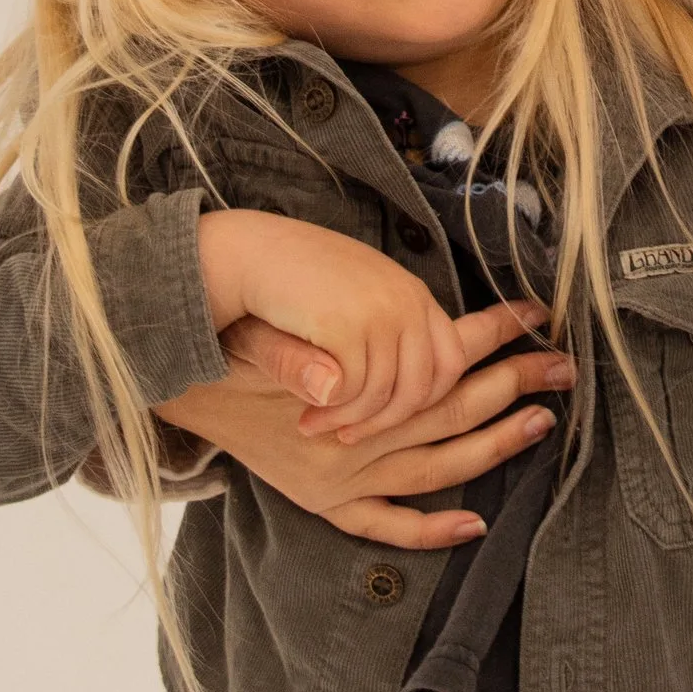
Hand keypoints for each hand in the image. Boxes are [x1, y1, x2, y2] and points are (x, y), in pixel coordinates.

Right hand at [155, 304, 575, 547]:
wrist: (182, 384)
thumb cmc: (231, 343)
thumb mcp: (257, 338)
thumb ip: (296, 356)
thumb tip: (333, 377)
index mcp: (347, 394)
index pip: (436, 360)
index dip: (487, 335)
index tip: (534, 313)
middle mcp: (351, 444)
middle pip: (451, 411)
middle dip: (513, 384)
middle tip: (564, 367)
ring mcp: (342, 479)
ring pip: (436, 467)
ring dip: (493, 444)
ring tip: (542, 420)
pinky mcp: (325, 502)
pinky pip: (385, 524)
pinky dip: (429, 529)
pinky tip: (474, 525)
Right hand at [195, 208, 498, 428]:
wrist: (243, 254)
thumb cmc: (289, 288)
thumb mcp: (344, 315)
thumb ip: (379, 348)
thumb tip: (404, 403)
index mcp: (411, 294)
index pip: (449, 360)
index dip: (423, 400)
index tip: (384, 418)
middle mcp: (407, 300)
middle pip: (427, 386)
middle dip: (385, 422)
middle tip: (345, 437)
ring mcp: (384, 312)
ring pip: (389, 397)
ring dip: (351, 421)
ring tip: (315, 424)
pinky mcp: (351, 325)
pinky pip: (356, 393)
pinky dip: (332, 411)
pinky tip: (307, 412)